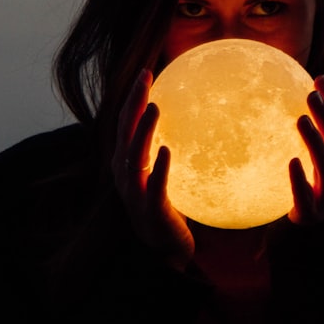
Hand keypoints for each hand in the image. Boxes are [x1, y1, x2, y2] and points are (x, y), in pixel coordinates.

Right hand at [111, 69, 193, 269]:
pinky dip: (159, 168)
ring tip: (155, 108)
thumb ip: (170, 150)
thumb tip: (197, 120)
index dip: (133, 98)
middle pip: (125, 133)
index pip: (127, 124)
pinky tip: (168, 150)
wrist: (166, 251)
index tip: (147, 72)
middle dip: (134, 104)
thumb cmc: (168, 208)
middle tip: (145, 77)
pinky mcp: (151, 211)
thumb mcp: (166, 175)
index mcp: (128, 165)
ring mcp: (135, 194)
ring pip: (134, 157)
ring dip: (144, 131)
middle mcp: (126, 176)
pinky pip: (154, 186)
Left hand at [288, 75, 323, 224]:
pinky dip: (300, 178)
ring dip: (315, 141)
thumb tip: (288, 96)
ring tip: (301, 120)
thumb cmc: (311, 189)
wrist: (310, 232)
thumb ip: (312, 137)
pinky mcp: (313, 214)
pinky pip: (306, 195)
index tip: (320, 79)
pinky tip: (291, 161)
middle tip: (310, 95)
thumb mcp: (315, 163)